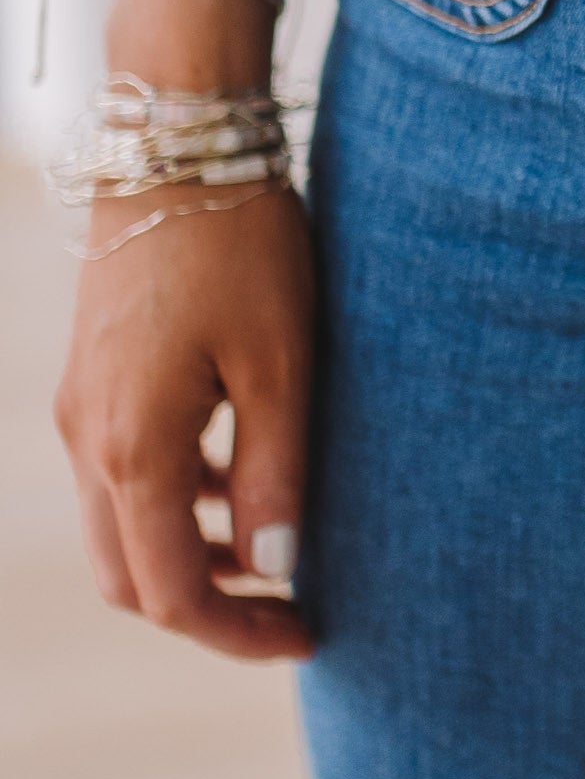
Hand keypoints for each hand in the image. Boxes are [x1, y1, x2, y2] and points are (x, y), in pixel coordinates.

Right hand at [55, 178, 315, 663]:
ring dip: (191, 556)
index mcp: (134, 449)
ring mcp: (82, 408)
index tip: (307, 633)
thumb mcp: (282, 366)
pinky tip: (240, 477)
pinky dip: (175, 503)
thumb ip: (276, 475)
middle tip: (293, 606)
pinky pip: (121, 475)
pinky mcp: (92, 379)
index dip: (239, 634)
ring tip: (277, 545)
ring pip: (120, 529)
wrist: (177, 144)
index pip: (171, 595)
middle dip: (209, 608)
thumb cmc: (243, 247)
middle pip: (131, 578)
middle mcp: (90, 438)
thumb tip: (277, 571)